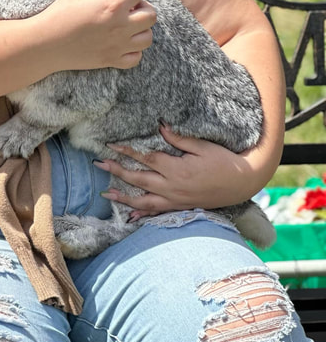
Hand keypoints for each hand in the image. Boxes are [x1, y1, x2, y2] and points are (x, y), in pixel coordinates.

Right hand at [40, 0, 155, 71]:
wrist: (46, 42)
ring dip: (142, 30)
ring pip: (148, 38)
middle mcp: (120, 25)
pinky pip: (136, 58)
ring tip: (128, 26)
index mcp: (113, 5)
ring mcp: (118, 45)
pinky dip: (134, 51)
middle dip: (144, 8)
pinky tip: (122, 44)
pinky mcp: (112, 60)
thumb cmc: (60, 13)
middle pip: (151, 16)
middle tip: (130, 9)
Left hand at [98, 125, 257, 214]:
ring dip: (123, 196)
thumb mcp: (202, 145)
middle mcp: (173, 187)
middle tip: (99, 164)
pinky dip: (142, 215)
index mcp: (177, 169)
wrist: (243, 183)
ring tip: (107, 192)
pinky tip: (129, 216)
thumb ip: (179, 139)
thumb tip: (160, 126)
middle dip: (117, 171)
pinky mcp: (180, 207)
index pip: (146, 159)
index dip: (127, 151)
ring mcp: (176, 200)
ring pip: (144, 201)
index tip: (111, 145)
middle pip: (139, 180)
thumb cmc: (224, 161)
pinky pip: (157, 213)